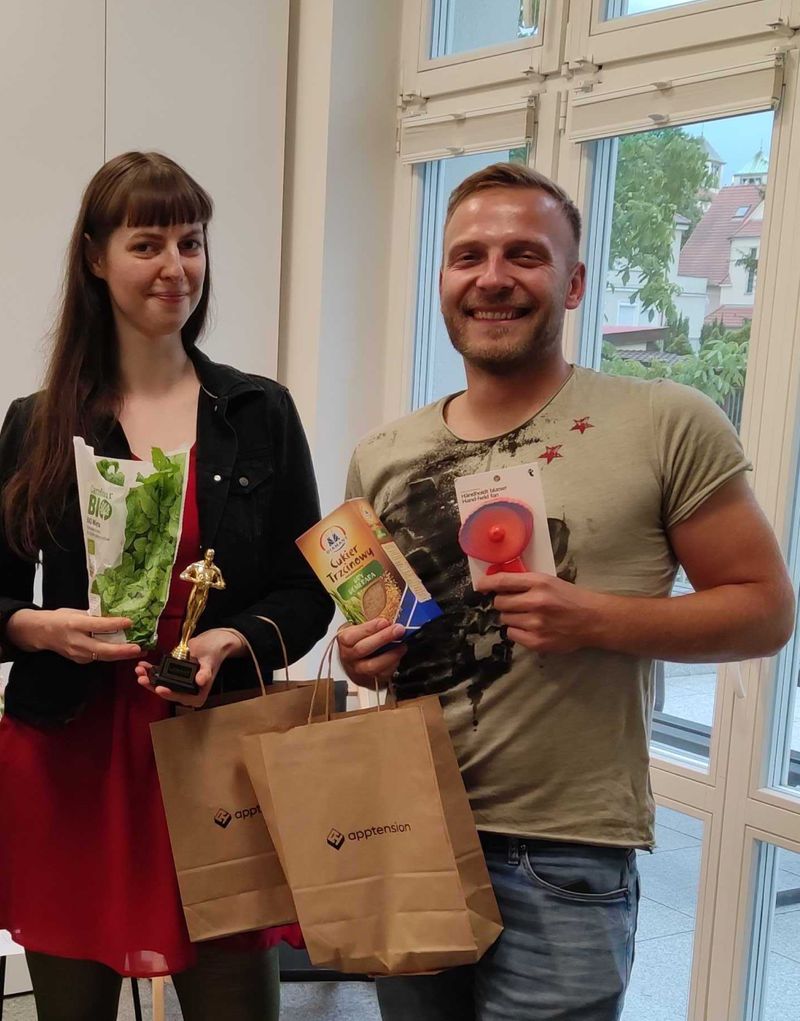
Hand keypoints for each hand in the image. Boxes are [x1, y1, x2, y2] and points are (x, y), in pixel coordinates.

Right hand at [5, 608, 140, 662]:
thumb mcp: (76, 612)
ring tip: (138, 651)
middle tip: (138, 649)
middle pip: (103, 649)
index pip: (98, 626)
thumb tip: (115, 618)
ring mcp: (77, 653)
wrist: (41, 633)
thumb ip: (94, 617)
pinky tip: (123, 652)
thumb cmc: (60, 618)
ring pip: (103, 657)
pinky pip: (98, 658)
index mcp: (75, 624)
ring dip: (121, 655)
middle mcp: (76, 641)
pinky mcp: (79, 660)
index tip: (130, 622)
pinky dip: (112, 655)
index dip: (115, 624)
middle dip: (122, 651)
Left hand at [136, 627, 244, 707]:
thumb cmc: (214, 652)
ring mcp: (179, 684)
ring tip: (139, 670)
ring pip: (161, 684)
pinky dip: (152, 671)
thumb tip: (201, 681)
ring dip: (149, 678)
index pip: (181, 697)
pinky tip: (143, 665)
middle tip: (142, 679)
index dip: (169, 694)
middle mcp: (187, 692)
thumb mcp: (210, 661)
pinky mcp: (174, 675)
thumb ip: (205, 672)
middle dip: (152, 685)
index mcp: (198, 694)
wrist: (214, 642)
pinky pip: (161, 675)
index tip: (159, 688)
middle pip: (167, 691)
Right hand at [336, 618, 406, 688]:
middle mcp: (349, 657)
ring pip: (372, 666)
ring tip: (402, 645)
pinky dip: (393, 665)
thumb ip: (372, 626)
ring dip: (390, 654)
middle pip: (362, 649)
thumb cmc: (360, 641)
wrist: (356, 662)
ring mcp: (358, 670)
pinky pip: (382, 675)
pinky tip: (399, 656)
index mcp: (344, 641)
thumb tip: (390, 621)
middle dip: (383, 638)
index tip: (384, 622)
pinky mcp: (370, 680)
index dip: (370, 628)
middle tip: (398, 630)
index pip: (352, 636)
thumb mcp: (360, 629)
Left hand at [476, 572, 603, 653]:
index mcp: (539, 583)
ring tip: (527, 616)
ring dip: (511, 617)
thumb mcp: (549, 581)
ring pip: (504, 619)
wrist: (593, 619)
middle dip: (503, 602)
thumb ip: (526, 583)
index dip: (487, 583)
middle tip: (515, 603)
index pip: (504, 581)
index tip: (480, 587)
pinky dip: (517, 630)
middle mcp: (536, 602)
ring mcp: (536, 624)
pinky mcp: (537, 641)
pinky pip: (511, 634)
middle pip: (500, 602)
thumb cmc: (570, 597)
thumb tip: (497, 584)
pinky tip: (530, 627)